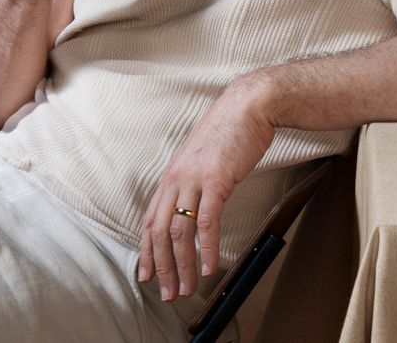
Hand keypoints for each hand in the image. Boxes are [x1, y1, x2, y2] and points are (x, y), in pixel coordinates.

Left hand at [137, 78, 274, 300]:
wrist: (249, 105)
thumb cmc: (231, 128)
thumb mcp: (203, 155)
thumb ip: (193, 178)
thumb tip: (195, 202)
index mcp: (172, 174)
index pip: (150, 220)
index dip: (147, 251)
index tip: (147, 275)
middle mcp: (177, 178)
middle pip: (160, 232)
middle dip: (162, 268)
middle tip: (168, 292)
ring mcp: (194, 179)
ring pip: (180, 232)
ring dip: (183, 265)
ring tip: (188, 287)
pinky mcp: (216, 180)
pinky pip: (207, 222)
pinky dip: (207, 249)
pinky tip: (210, 266)